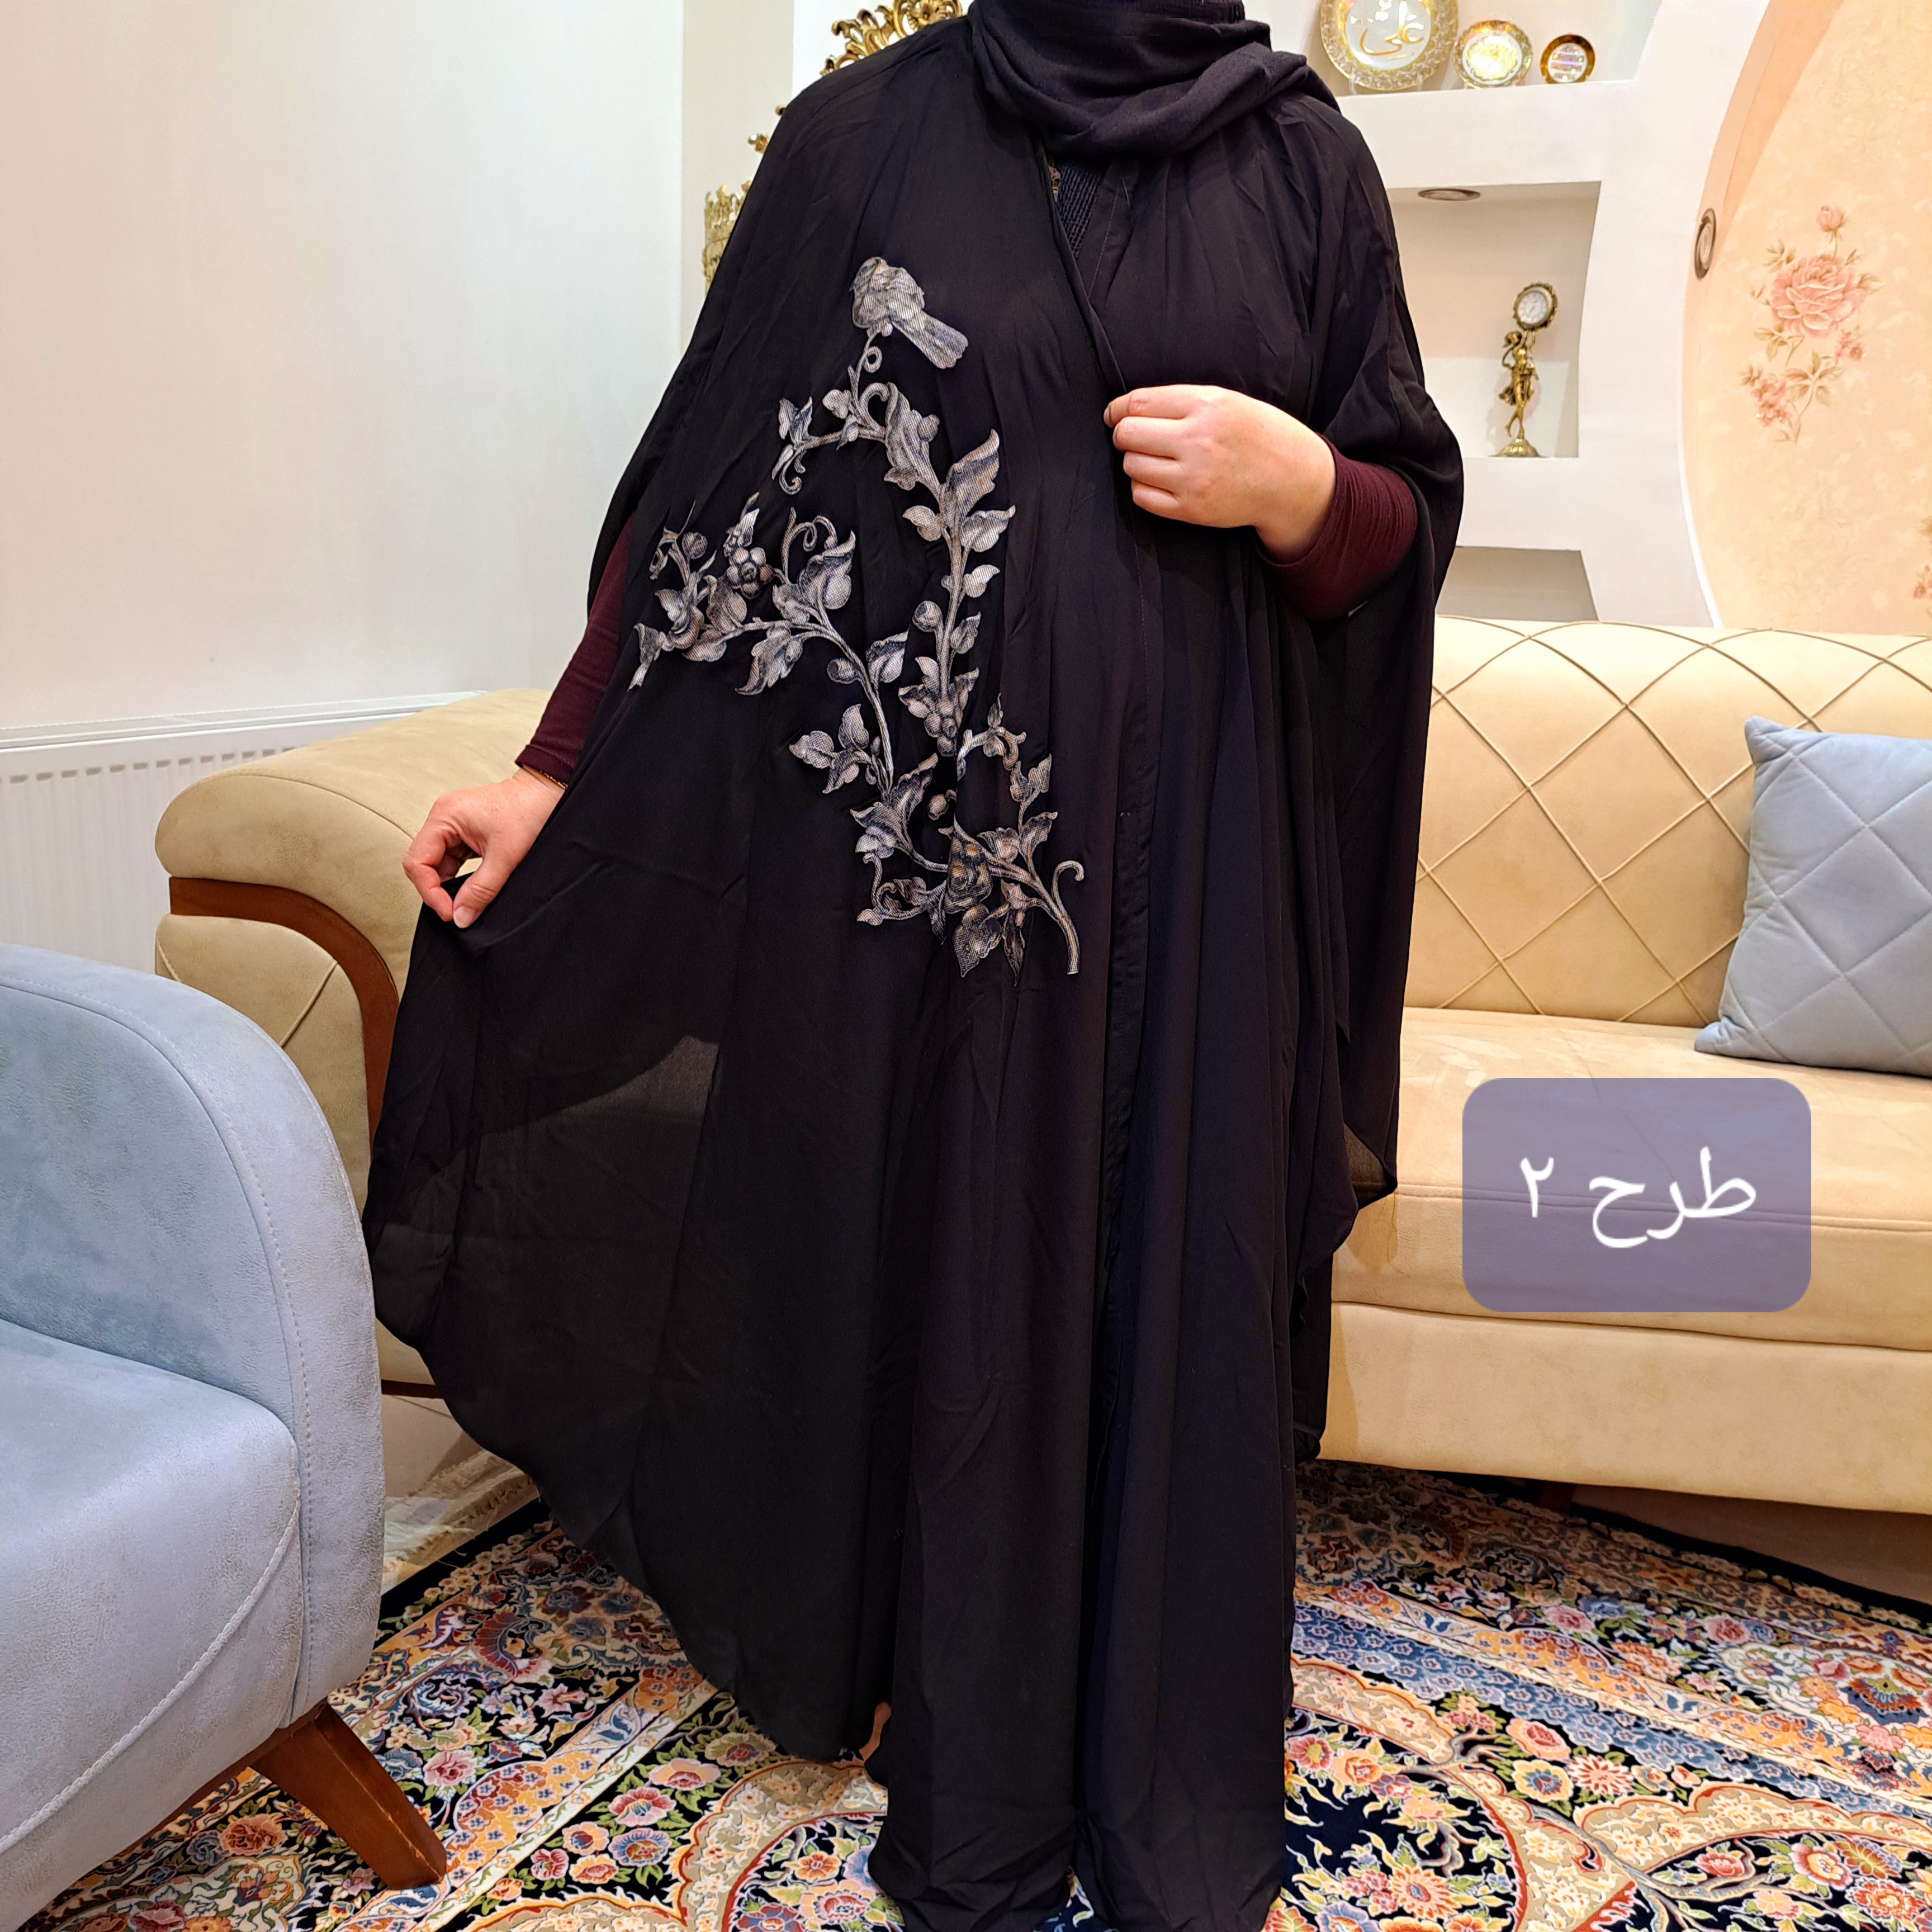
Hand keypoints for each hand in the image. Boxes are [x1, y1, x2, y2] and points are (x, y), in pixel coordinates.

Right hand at [402, 768, 562, 928]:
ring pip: (436, 864)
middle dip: (435, 890)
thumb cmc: (529, 810)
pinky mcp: (463, 833)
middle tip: (455, 912)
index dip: (429, 892)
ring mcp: (451, 826)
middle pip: (422, 863)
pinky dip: (457, 878)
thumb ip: (480, 890)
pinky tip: (469, 888)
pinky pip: (450, 861)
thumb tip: (460, 917)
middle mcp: (442, 818)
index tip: (448, 913)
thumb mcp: (505, 857)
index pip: (417, 862)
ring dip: (446, 885)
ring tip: (465, 901)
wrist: (547, 794)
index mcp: (444, 816)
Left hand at [1104, 384, 1335, 562]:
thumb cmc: (1254, 434)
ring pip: (1132, 465)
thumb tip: (1124, 410)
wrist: (1290, 478)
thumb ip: (1178, 401)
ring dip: (1136, 461)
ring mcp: (1194, 477)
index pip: (1138, 404)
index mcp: (1207, 405)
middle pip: (1128, 434)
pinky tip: (1162, 480)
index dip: (1118, 410)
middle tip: (1136, 437)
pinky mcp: (1191, 509)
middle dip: (1125, 435)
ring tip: (1158, 459)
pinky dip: (1143, 486)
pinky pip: (1142, 496)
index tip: (1115, 415)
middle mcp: (1199, 440)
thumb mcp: (1225, 401)